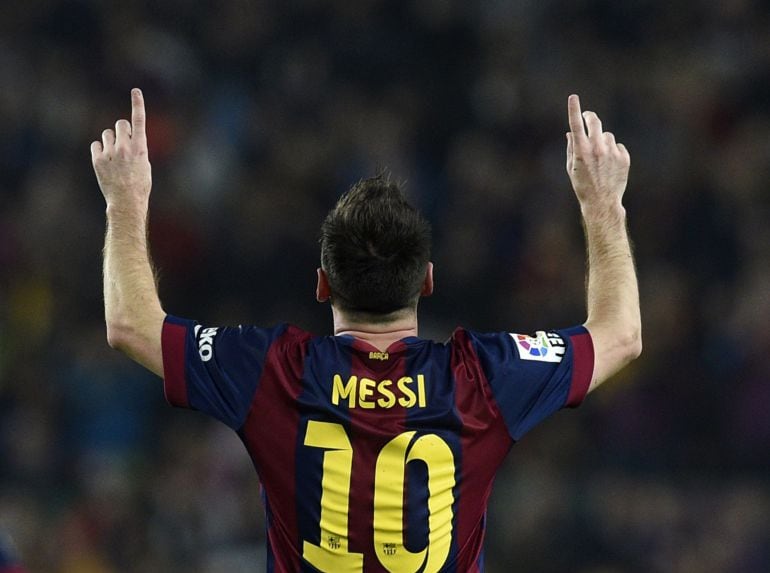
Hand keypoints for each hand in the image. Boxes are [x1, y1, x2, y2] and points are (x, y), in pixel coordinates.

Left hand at [91, 89, 151, 206]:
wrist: (126, 201)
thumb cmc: (139, 184)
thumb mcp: (145, 164)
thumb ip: (137, 147)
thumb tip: (128, 138)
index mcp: (141, 148)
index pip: (139, 121)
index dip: (138, 104)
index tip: (136, 91)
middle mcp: (125, 147)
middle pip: (120, 124)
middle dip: (121, 130)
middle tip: (122, 143)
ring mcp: (110, 153)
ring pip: (107, 134)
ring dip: (110, 141)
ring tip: (114, 157)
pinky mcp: (98, 159)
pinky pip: (96, 145)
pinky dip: (100, 150)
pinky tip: (105, 162)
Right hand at [566, 94, 629, 210]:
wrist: (602, 202)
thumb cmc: (582, 186)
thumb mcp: (572, 168)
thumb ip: (571, 148)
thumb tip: (570, 132)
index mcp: (581, 151)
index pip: (575, 126)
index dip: (574, 110)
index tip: (573, 97)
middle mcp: (597, 149)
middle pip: (595, 122)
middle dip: (590, 117)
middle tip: (588, 117)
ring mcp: (612, 152)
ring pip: (607, 136)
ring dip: (602, 141)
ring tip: (600, 158)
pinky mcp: (624, 157)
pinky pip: (618, 146)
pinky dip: (613, 152)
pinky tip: (610, 165)